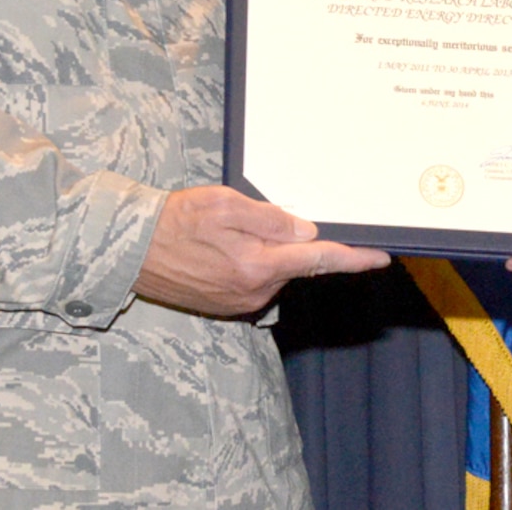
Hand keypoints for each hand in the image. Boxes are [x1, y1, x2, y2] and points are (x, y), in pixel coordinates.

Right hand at [133, 184, 388, 317]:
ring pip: (273, 272)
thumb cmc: (176, 220)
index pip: (318, 260)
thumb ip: (269, 219)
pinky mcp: (225, 306)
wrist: (131, 250)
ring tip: (226, 231)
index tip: (381, 256)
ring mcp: (238, 303)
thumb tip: (306, 232)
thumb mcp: (224, 204)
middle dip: (290, 242)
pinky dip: (249, 263)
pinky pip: (254, 281)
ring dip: (265, 252)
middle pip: (294, 264)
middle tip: (252, 216)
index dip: (353, 258)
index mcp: (257, 264)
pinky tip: (221, 248)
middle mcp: (253, 291)